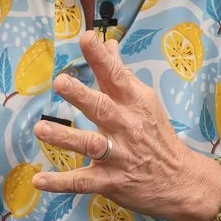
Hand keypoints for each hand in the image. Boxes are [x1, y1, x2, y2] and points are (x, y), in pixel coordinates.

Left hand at [31, 34, 220, 220]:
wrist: (181, 181)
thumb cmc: (157, 135)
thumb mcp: (144, 101)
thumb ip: (121, 74)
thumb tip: (108, 44)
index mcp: (134, 103)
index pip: (116, 75)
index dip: (100, 57)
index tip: (86, 38)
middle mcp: (126, 127)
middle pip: (102, 108)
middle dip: (81, 95)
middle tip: (60, 82)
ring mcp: (119, 155)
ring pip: (90, 145)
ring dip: (65, 137)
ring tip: (40, 129)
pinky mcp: (111, 181)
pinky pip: (83, 182)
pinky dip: (60, 182)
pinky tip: (38, 180)